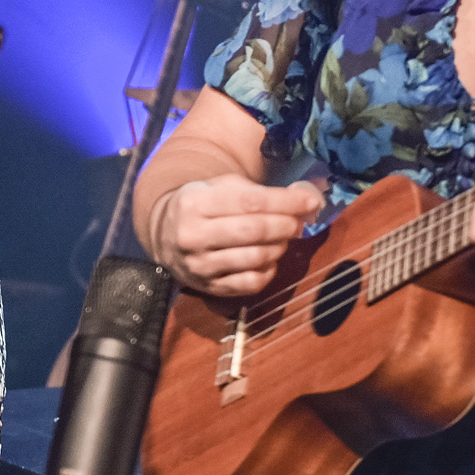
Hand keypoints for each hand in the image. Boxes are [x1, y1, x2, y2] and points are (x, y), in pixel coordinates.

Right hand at [149, 171, 326, 298]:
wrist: (164, 237)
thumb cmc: (202, 206)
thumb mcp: (219, 187)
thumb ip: (259, 192)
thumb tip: (305, 202)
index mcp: (194, 203)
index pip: (250, 202)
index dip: (286, 202)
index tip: (310, 201)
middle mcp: (193, 235)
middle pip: (254, 231)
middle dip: (286, 225)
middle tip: (299, 221)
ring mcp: (200, 265)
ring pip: (255, 258)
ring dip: (279, 247)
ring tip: (282, 238)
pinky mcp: (208, 288)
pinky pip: (251, 283)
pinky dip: (268, 271)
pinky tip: (268, 260)